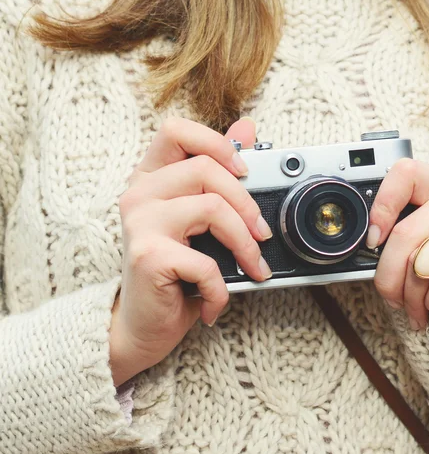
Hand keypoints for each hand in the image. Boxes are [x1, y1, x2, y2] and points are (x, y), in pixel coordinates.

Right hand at [109, 117, 272, 385]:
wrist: (143, 325)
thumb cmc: (174, 273)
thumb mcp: (199, 222)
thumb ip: (218, 175)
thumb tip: (246, 128)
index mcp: (153, 178)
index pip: (177, 131)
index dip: (216, 143)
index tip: (244, 171)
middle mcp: (140, 194)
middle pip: (207, 170)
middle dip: (248, 206)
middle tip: (262, 236)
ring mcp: (141, 223)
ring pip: (212, 208)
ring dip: (245, 246)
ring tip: (252, 270)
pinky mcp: (147, 255)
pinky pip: (206, 262)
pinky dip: (221, 288)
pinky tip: (215, 301)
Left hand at [369, 158, 428, 346]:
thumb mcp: (413, 251)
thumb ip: (394, 239)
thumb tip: (368, 244)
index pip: (406, 173)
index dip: (383, 205)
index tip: (373, 239)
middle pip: (406, 232)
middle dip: (389, 275)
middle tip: (390, 296)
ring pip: (423, 261)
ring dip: (411, 296)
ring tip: (416, 306)